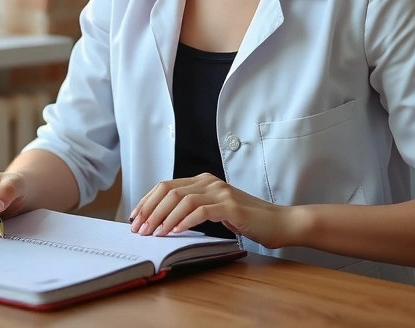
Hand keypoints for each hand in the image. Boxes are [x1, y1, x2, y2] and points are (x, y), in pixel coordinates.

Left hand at [130, 173, 297, 249]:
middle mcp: (209, 182)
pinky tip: (174, 232)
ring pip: (182, 200)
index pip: (166, 186)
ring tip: (153, 233)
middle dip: (150, 210)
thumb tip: (162, 222)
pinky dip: (184, 221)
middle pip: (169, 191)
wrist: (280, 222)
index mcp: (203, 181)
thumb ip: (194, 210)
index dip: (147, 201)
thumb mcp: (215, 212)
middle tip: (139, 229)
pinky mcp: (230, 206)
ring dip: (164, 217)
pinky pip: (200, 211)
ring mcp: (220, 192)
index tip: (134, 217)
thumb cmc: (248, 220)